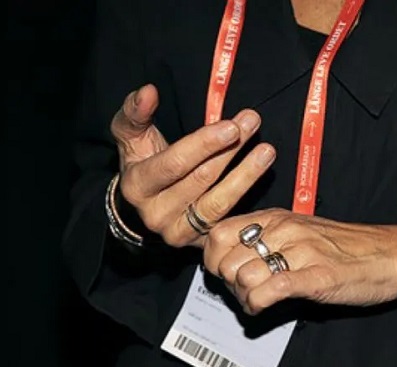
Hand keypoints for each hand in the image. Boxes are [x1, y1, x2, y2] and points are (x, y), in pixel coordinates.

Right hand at [110, 84, 276, 248]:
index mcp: (137, 187)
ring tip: (266, 151)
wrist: (145, 203)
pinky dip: (247, 201)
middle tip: (252, 124)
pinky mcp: (199, 244)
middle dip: (230, 151)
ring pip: (218, 205)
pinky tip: (262, 180)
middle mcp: (157, 215)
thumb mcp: (129, 134)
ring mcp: (179, 234)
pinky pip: (228, 224)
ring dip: (246, 176)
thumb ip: (135, 112)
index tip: (231, 126)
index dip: (204, 145)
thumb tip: (148, 91)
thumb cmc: (140, 161)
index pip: (175, 164)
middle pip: (201, 181)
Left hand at [204, 214, 396, 315]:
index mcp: (276, 218)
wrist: (392, 255)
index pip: (218, 231)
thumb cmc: (349, 251)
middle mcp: (283, 230)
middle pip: (224, 258)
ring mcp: (298, 252)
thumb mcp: (302, 236)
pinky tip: (266, 309)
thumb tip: (237, 261)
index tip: (228, 275)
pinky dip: (258, 305)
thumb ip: (271, 242)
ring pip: (242, 276)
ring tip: (258, 302)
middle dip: (227, 284)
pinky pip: (269, 290)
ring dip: (243, 298)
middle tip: (245, 293)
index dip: (214, 259)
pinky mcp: (315, 276)